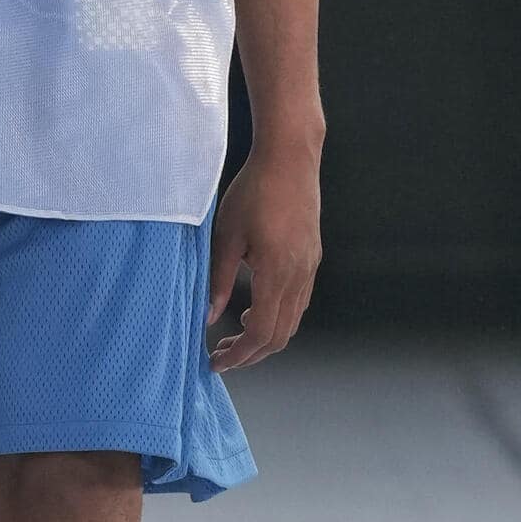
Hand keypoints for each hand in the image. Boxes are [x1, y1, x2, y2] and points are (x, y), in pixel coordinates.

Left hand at [206, 141, 322, 371]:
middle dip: (251, 353)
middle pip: (280, 335)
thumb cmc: (254, 191)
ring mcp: (309, 267)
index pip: (262, 333)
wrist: (290, 159)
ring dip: (265, 336)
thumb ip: (219, 280)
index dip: (240, 354)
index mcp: (277, 272)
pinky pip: (298, 301)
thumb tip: (208, 316)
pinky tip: (255, 309)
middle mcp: (299, 275)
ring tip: (234, 335)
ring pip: (292, 320)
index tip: (217, 362)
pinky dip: (278, 316)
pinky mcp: (311, 257)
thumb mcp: (226, 236)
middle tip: (221, 355)